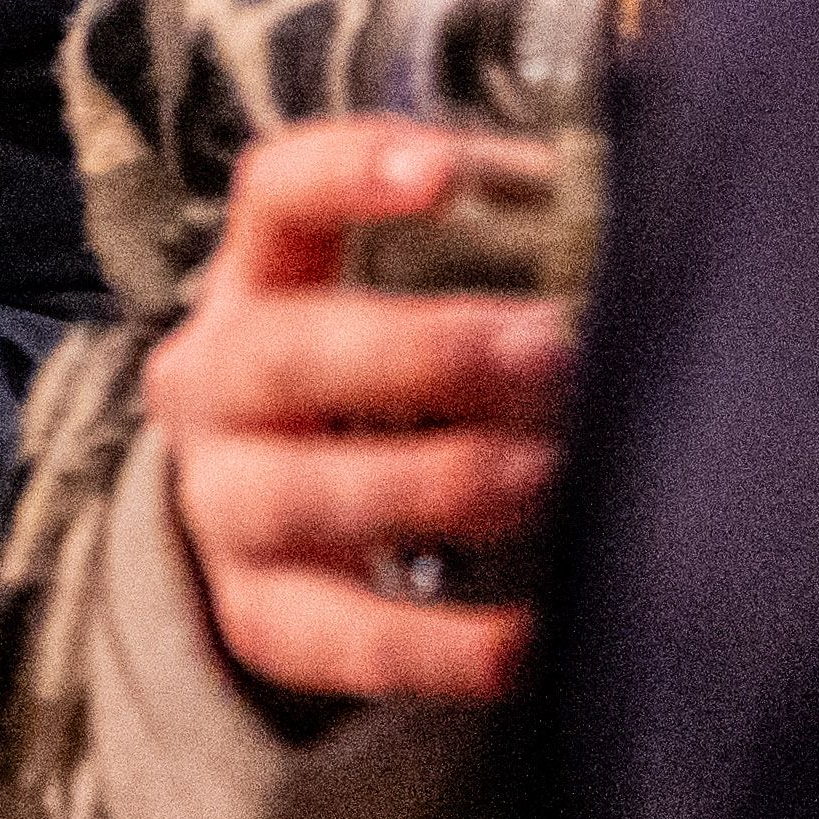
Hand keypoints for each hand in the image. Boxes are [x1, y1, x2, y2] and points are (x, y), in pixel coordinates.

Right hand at [145, 120, 582, 708]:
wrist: (278, 523)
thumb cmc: (379, 382)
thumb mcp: (400, 294)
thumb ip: (490, 240)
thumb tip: (604, 187)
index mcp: (257, 281)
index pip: (275, 197)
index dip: (348, 174)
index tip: (445, 173)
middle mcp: (214, 385)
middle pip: (284, 355)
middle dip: (422, 350)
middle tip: (546, 348)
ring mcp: (223, 504)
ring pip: (298, 495)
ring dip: (430, 483)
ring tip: (542, 478)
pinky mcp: (260, 615)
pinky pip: (337, 639)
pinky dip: (435, 645)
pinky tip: (524, 638)